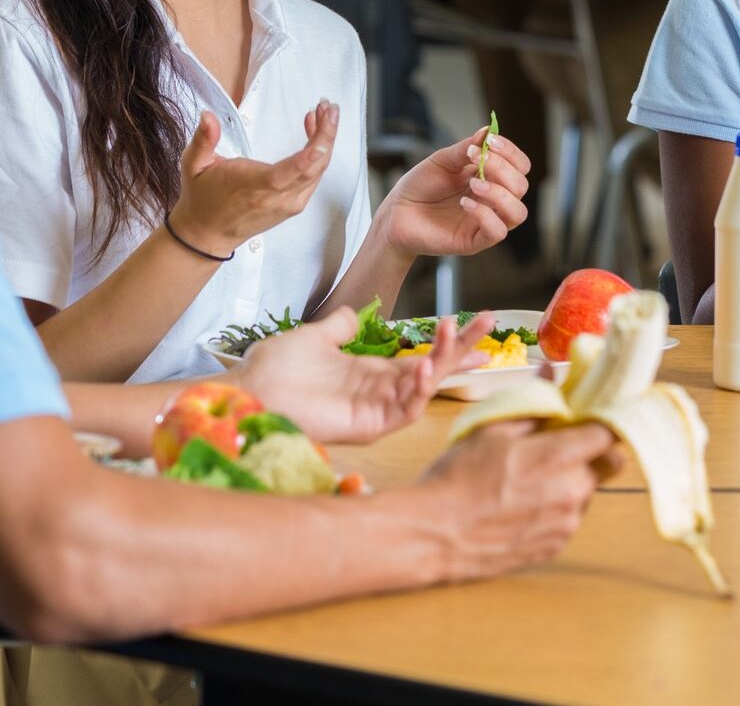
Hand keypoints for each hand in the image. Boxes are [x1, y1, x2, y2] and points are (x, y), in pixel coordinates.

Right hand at [169, 103, 338, 256]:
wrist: (208, 234)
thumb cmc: (203, 198)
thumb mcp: (194, 165)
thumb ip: (203, 140)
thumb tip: (208, 116)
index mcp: (253, 187)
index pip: (286, 174)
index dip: (309, 155)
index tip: (323, 135)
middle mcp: (276, 198)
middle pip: (313, 168)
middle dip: (326, 135)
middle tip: (328, 107)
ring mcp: (289, 204)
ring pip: (318, 171)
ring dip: (324, 141)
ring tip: (321, 114)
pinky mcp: (294, 205)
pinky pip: (313, 177)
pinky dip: (318, 155)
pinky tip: (313, 137)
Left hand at [237, 308, 495, 443]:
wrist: (250, 388)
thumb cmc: (274, 368)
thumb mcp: (313, 337)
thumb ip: (339, 326)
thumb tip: (354, 314)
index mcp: (369, 371)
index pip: (421, 357)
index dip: (449, 344)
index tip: (477, 325)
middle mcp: (378, 391)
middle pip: (432, 370)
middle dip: (461, 349)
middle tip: (489, 324)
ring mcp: (375, 410)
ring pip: (423, 389)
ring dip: (442, 362)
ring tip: (452, 332)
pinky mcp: (368, 427)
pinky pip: (403, 411)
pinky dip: (417, 392)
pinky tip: (424, 369)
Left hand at [377, 125, 531, 259]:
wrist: (396, 212)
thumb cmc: (419, 186)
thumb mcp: (442, 161)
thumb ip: (466, 147)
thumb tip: (488, 130)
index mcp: (490, 178)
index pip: (519, 167)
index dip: (511, 153)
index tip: (491, 141)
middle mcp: (493, 200)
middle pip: (521, 186)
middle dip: (502, 169)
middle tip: (478, 160)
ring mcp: (486, 221)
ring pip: (518, 213)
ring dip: (500, 194)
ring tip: (473, 184)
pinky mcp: (475, 241)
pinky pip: (497, 232)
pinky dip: (485, 215)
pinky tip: (464, 203)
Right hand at [414, 419, 621, 581]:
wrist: (433, 536)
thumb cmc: (457, 478)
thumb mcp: (491, 429)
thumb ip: (532, 401)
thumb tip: (550, 371)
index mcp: (560, 457)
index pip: (611, 433)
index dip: (605, 422)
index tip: (590, 417)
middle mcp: (573, 492)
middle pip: (609, 464)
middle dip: (593, 451)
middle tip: (560, 445)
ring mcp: (566, 524)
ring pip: (588, 492)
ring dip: (572, 480)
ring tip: (529, 480)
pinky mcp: (555, 547)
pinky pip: (569, 519)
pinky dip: (556, 508)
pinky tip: (521, 505)